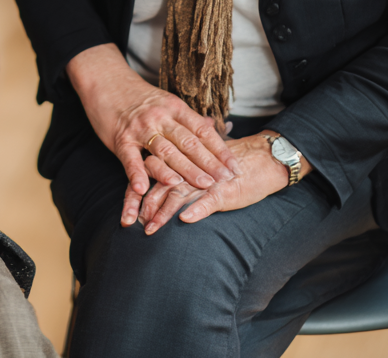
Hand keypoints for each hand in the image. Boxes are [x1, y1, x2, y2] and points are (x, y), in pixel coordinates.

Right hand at [66, 44, 239, 226]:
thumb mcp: (166, 101)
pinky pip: (130, 158)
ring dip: (184, 170)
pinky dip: (136, 174)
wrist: (105, 80)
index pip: (202, 131)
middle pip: (188, 143)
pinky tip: (143, 189)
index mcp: (174, 107)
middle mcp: (159, 117)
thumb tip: (213, 128)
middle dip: (209, 163)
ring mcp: (139, 128)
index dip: (220, 150)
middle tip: (225, 180)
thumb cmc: (138, 96)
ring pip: (165, 151)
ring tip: (201, 186)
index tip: (235, 167)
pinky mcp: (120, 138)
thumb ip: (187, 118)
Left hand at [127, 133, 312, 233]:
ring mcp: (206, 181)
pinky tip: (185, 220)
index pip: (152, 175)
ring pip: (179, 195)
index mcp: (180, 162)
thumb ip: (178, 174)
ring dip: (164, 214)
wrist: (260, 159)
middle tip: (133, 223)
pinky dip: (196, 210)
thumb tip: (156, 190)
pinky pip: (208, 201)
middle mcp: (189, 170)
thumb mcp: (199, 168)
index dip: (138, 191)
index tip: (127, 209)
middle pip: (160, 186)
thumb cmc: (226, 165)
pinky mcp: (224, 191)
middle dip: (145, 205)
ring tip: (152, 228)